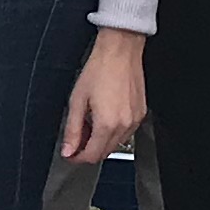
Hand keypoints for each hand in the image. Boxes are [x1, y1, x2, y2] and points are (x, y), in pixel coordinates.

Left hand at [60, 29, 146, 166]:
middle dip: (88, 149)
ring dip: (101, 140)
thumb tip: (68, 150)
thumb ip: (72, 130)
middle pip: (104, 153)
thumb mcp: (77, 100)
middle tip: (77, 137)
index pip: (92, 156)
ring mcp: (135, 120)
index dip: (78, 158)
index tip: (70, 153)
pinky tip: (104, 117)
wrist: (120, 52)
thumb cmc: (99, 70)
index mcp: (107, 124)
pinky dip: (113, 131)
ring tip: (90, 122)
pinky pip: (125, 132)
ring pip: (115, 144)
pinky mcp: (140, 114)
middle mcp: (124, 125)